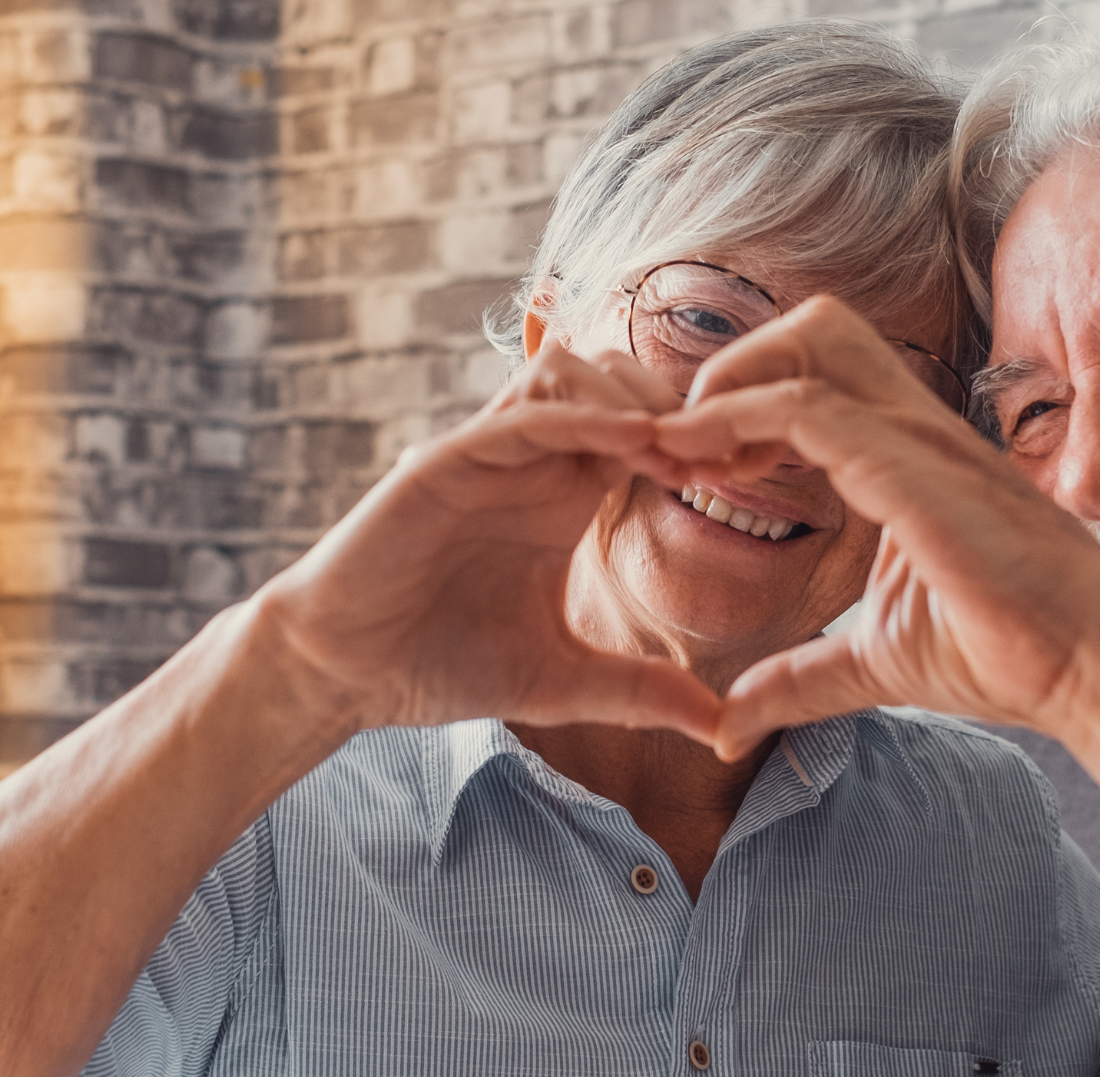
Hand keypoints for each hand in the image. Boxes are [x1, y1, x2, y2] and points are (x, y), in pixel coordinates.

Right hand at [251, 342, 720, 744]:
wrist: (346, 673)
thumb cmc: (442, 665)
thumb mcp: (564, 683)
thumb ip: (642, 692)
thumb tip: (726, 728)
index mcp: (564, 496)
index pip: (647, 431)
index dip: (703, 441)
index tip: (753, 473)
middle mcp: (531, 462)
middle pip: (620, 380)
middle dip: (681, 404)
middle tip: (731, 450)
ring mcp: (487, 453)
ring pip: (572, 371)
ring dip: (634, 396)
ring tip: (682, 447)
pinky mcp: (446, 460)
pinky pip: (523, 413)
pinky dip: (583, 415)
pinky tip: (635, 440)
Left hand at [650, 298, 1099, 758]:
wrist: (1096, 674)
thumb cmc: (1012, 658)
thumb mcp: (874, 665)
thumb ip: (799, 680)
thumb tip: (726, 724)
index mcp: (907, 456)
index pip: (815, 378)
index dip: (740, 406)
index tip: (686, 467)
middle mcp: (914, 428)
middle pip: (814, 327)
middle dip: (736, 366)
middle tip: (686, 446)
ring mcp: (919, 439)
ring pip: (807, 343)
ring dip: (726, 385)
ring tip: (676, 451)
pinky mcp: (914, 470)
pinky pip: (807, 408)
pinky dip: (736, 419)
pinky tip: (697, 465)